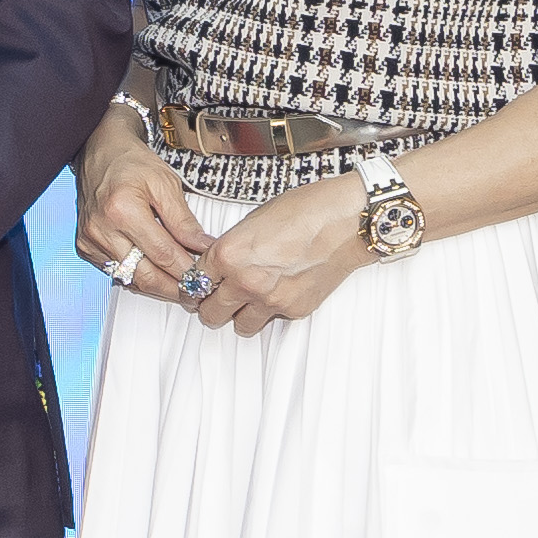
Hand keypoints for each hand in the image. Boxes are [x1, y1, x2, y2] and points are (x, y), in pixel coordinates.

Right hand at [71, 110, 222, 302]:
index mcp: (122, 210)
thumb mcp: (165, 183)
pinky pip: (116, 273)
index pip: (163, 255)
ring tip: (181, 288)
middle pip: (145, 276)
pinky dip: (138, 277)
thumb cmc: (130, 162)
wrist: (100, 150)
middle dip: (175, 289)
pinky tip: (156, 275)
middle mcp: (101, 229)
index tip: (206, 279)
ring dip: (158, 287)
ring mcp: (90, 240)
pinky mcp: (85, 247)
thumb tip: (202, 247)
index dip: (188, 271)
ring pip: (130, 279)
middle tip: (196, 293)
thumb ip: (183, 220)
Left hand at [187, 174, 378, 338]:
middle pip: (210, 313)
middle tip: (215, 300)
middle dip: (209, 306)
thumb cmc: (306, 211)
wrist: (345, 221)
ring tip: (246, 302)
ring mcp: (270, 300)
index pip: (194, 283)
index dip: (193, 286)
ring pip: (239, 326)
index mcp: (228, 254)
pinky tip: (277, 292)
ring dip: (239, 315)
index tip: (195, 289)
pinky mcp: (293, 310)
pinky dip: (270, 311)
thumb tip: (220, 262)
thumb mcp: (253, 220)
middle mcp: (245, 281)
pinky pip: (271, 321)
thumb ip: (231, 246)